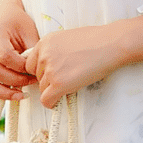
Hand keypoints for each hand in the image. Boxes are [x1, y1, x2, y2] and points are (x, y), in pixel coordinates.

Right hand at [0, 0, 39, 114]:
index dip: (20, 67)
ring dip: (3, 93)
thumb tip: (37, 72)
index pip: (5, 57)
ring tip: (20, 96)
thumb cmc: (18, 22)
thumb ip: (31, 50)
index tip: (33, 69)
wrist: (2, 14)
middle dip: (15, 81)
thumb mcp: (28, 30)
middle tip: (32, 82)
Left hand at [24, 15, 142, 107]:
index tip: (49, 74)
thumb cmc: (95, 40)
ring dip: (53, 90)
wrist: (111, 44)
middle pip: (36, 76)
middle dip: (47, 80)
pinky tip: (58, 101)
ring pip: (42, 88)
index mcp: (44, 42)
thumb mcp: (66, 38)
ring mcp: (51, 70)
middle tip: (64, 78)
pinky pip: (46, 100)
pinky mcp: (59, 83)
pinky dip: (51, 103)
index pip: (30, 63)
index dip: (40, 71)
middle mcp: (44, 55)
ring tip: (70, 84)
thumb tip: (47, 65)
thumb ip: (53, 50)